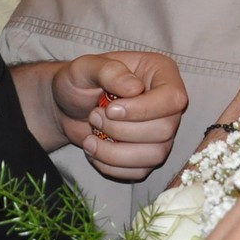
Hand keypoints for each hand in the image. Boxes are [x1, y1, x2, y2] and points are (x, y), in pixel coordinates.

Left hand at [53, 52, 188, 181]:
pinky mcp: (147, 156)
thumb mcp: (87, 67)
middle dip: (123, 130)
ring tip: (91, 139)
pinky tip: (95, 151)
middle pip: (166, 129)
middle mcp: (167, 105)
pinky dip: (112, 166)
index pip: (173, 98)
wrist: (67, 106)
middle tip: (95, 117)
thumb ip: (110, 71)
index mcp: (162, 74)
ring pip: (156, 155)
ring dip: (116, 153)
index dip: (144, 109)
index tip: (111, 109)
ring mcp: (160, 133)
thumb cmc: (80, 81)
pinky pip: (140, 171)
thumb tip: (135, 89)